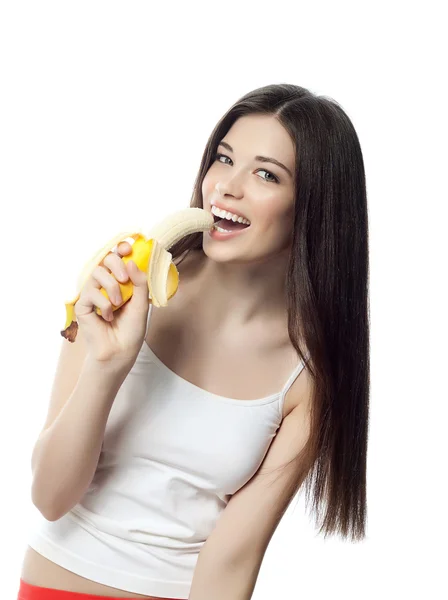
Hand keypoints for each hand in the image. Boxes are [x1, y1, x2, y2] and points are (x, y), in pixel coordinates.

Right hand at [74, 241, 150, 364]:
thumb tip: (131, 261)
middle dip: (116, 264)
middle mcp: (104, 285)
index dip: (121, 248)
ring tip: (118, 303)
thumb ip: (139, 282)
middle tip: (125, 278)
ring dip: (111, 287)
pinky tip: (107, 316)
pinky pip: (90, 292)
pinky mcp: (82, 305)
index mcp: (120, 282)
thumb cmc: (131, 329)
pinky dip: (102, 303)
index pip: (117, 258)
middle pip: (105, 260)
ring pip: (96, 273)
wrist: (120, 351)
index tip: (128, 247)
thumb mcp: (141, 303)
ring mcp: (92, 293)